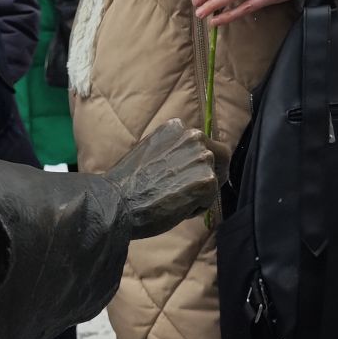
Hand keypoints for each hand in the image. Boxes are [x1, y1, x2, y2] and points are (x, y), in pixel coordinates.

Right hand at [105, 119, 217, 238]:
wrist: (117, 202)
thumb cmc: (126, 184)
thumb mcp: (148, 152)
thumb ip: (170, 151)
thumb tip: (184, 162)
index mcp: (176, 128)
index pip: (203, 143)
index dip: (201, 162)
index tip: (192, 176)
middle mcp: (193, 137)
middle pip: (220, 157)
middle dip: (213, 175)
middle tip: (198, 192)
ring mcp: (202, 158)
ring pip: (215, 180)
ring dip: (200, 194)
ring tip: (175, 203)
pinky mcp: (207, 181)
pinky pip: (210, 199)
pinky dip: (196, 209)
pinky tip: (175, 209)